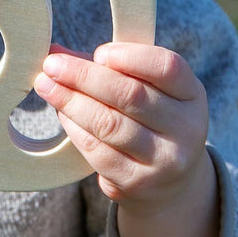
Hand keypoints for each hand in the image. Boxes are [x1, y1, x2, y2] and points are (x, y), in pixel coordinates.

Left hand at [35, 43, 219, 236]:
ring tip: (45, 85)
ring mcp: (165, 161)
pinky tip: (62, 113)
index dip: (129, 56)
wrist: (170, 181)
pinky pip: (98, 151)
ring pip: (109, 124)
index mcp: (192, 94)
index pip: (166, 67)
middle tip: (51, 65)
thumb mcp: (146, 86)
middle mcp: (187, 129)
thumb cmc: (149, 117)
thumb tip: (55, 52)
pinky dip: (74, 128)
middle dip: (83, 76)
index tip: (99, 53)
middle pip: (130, 95)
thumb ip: (107, 66)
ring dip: (70, 102)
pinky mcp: (139, 184)